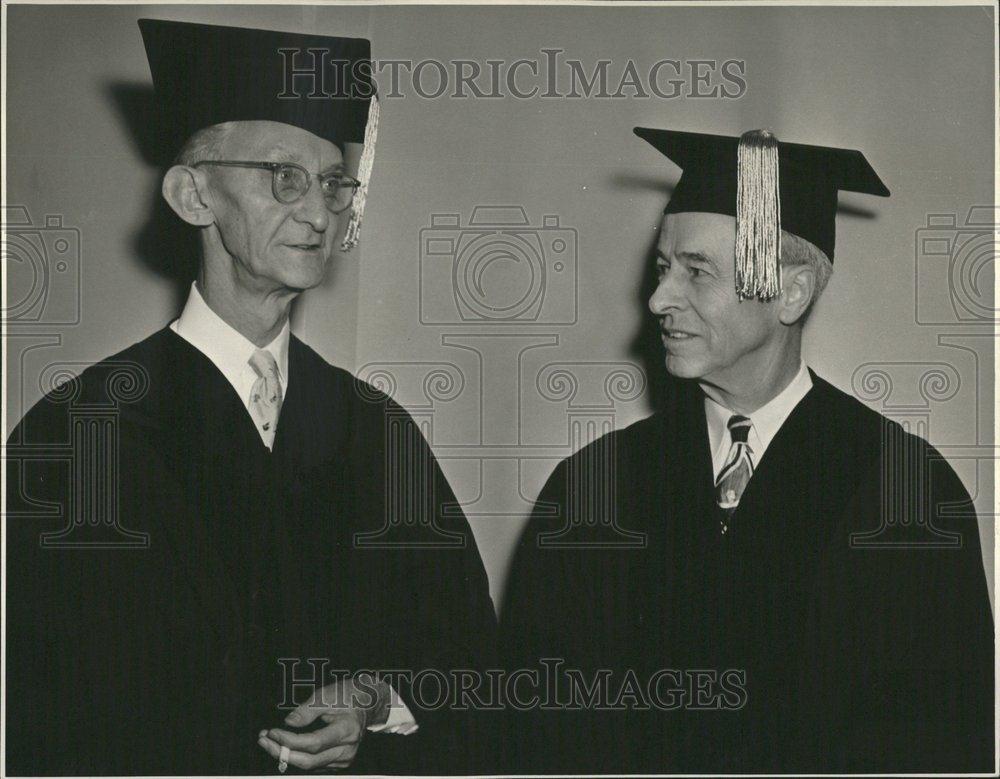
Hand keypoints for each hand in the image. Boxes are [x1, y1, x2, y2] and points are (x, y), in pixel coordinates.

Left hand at [257, 674, 389, 771]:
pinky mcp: (339, 763)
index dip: (290, 740)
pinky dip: (298, 757)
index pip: (313, 743)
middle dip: (282, 752)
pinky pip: (314, 764)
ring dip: (286, 755)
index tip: (272, 732)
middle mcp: (346, 750)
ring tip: (269, 742)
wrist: (368, 704)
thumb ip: (307, 710)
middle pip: (308, 761)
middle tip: (263, 741)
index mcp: (347, 730)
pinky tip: (285, 746)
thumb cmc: (348, 696)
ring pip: (309, 765)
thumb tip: (288, 723)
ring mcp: (344, 759)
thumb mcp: (327, 695)